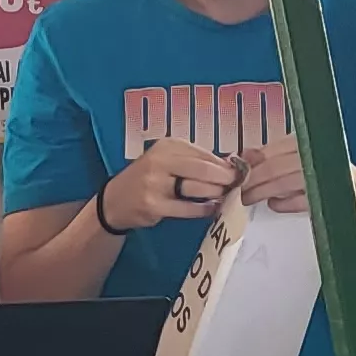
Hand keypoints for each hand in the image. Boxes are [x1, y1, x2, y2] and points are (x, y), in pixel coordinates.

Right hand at [101, 140, 235, 233]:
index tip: (239, 171)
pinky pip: (188, 208)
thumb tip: (230, 164)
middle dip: (225, 178)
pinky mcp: (154, 205)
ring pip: (197, 188)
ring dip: (216, 194)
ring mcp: (155, 183)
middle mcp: (160, 160)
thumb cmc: (148, 178)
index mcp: (167, 145)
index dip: (225, 164)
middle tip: (237, 185)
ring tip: (225, 196)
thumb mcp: (168, 161)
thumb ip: (196, 161)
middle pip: (204, 169)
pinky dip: (204, 209)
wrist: (116, 200)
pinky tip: (211, 209)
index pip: (204, 154)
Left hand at [238, 146, 355, 217]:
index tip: (236, 175)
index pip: (270, 152)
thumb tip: (242, 155)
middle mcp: (314, 154)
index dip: (250, 165)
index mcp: (304, 141)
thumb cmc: (318, 173)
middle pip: (274, 167)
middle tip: (239, 191)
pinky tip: (274, 205)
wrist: (355, 192)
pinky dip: (284, 204)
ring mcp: (323, 174)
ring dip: (263, 193)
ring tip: (248, 199)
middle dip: (252, 181)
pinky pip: (300, 200)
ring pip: (284, 183)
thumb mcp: (294, 159)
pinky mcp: (329, 194)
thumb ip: (270, 157)